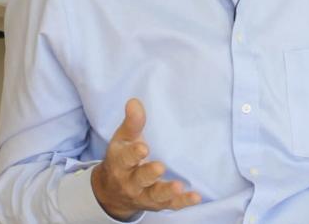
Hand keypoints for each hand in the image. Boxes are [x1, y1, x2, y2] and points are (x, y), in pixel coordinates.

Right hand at [91, 99, 200, 219]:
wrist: (112, 192)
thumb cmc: (122, 159)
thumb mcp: (124, 140)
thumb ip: (132, 123)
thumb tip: (135, 102)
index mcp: (120, 164)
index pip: (124, 159)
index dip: (133, 154)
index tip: (143, 148)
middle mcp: (130, 182)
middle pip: (139, 179)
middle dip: (148, 174)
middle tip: (159, 167)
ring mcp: (144, 195)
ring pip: (154, 196)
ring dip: (166, 192)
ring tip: (177, 186)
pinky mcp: (158, 204)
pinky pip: (170, 205)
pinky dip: (182, 202)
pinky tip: (195, 197)